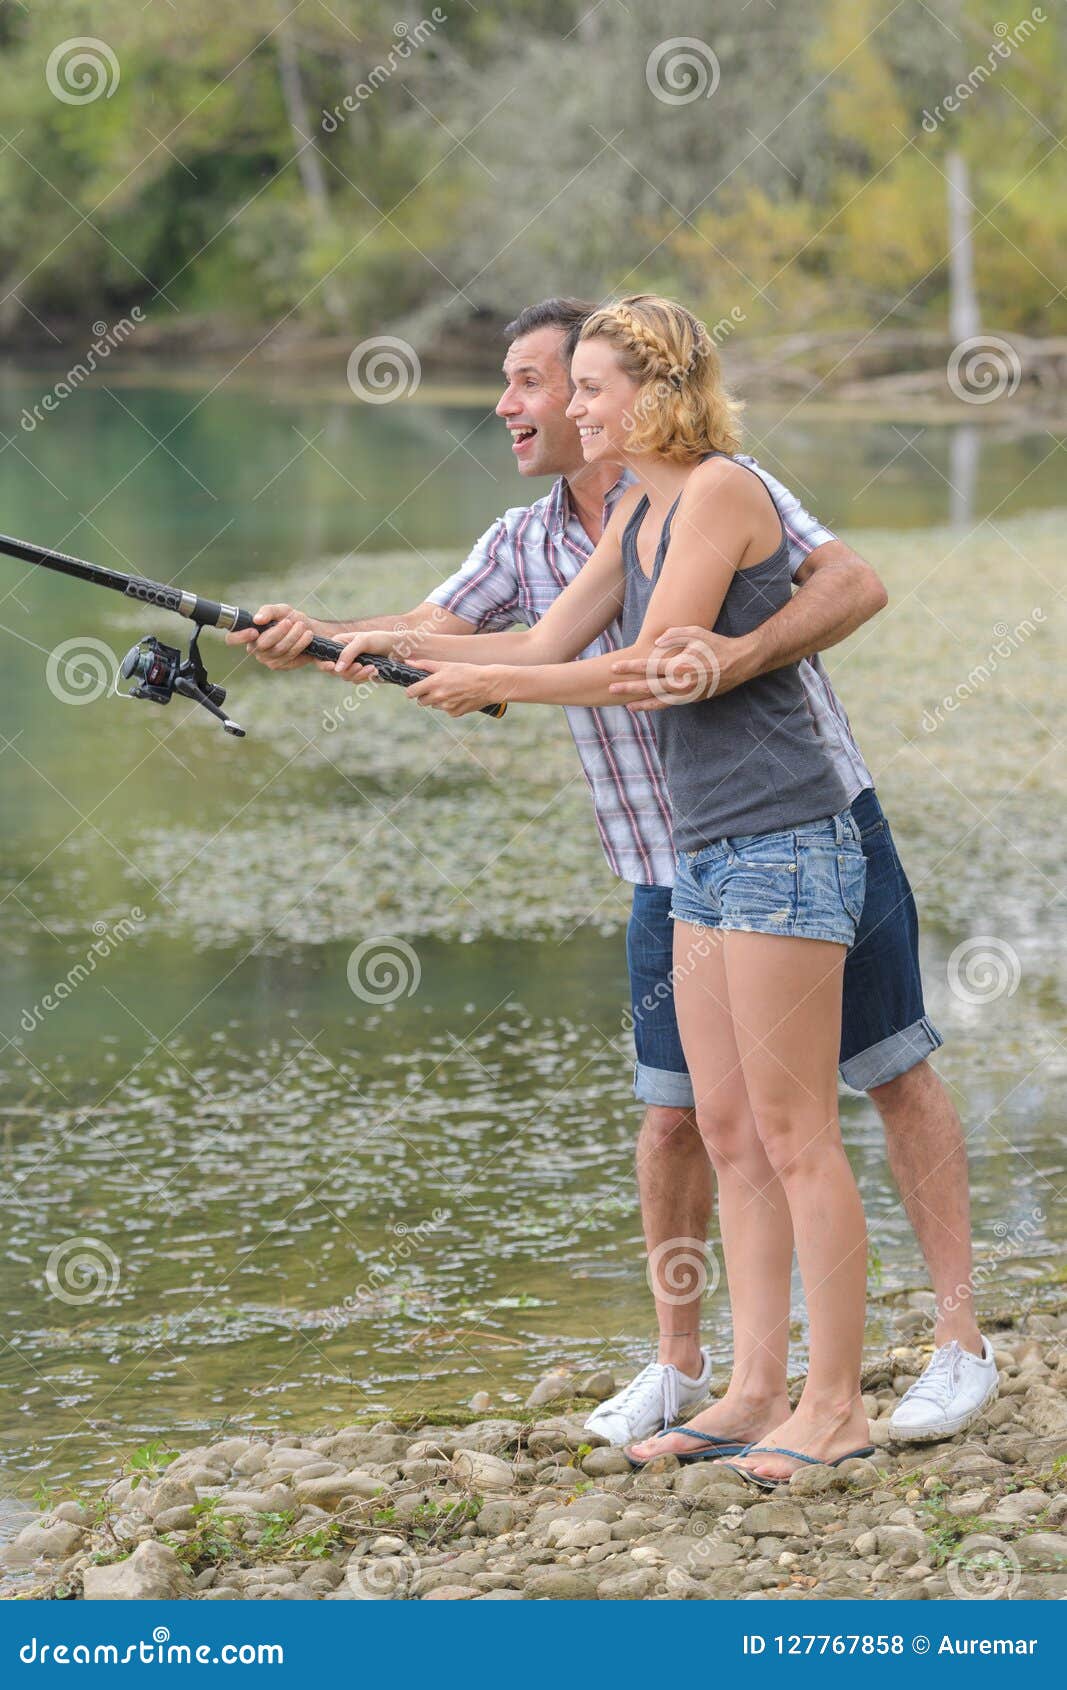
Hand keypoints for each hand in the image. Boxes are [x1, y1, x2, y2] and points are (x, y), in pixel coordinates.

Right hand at [225, 603, 321, 671]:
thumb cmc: (289, 618)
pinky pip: (289, 656)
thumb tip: (257, 619)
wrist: (308, 630)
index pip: (232, 639)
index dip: (239, 637)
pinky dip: (300, 644)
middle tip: (291, 621)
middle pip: (262, 644)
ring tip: (302, 626)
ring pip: (279, 650)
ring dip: (293, 636)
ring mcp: (267, 659)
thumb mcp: (280, 610)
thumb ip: (268, 611)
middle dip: (279, 631)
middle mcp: (255, 648)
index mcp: (249, 634)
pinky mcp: (281, 665)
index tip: (254, 631)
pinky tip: (307, 636)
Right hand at [317, 627, 396, 685]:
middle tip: (360, 666)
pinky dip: (365, 677)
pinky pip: (357, 681)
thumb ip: (348, 653)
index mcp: (339, 643)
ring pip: (346, 677)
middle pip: (334, 671)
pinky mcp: (362, 674)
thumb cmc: (381, 639)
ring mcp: (352, 665)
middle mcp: (343, 655)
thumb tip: (336, 669)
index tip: (331, 667)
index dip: (323, 663)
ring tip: (372, 667)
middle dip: (348, 670)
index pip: (322, 655)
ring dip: (359, 675)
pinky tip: (375, 670)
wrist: (401, 649)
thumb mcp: (363, 641)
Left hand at [404, 661, 498, 716]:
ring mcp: (446, 707)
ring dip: (438, 700)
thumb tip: (408, 662)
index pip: (411, 693)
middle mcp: (438, 697)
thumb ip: (424, 664)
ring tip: (451, 690)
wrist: (488, 684)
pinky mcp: (454, 713)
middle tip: (435, 688)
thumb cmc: (467, 671)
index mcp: (433, 683)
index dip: (411, 691)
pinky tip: (459, 696)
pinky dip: (450, 705)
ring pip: (434, 706)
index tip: (415, 689)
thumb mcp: (445, 665)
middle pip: (421, 702)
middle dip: (424, 696)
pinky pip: (446, 710)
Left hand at [608, 627, 755, 710]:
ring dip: (641, 703)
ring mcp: (687, 694)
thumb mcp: (696, 632)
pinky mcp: (693, 699)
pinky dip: (657, 706)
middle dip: (628, 688)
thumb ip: (674, 635)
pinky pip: (670, 705)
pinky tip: (646, 706)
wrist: (739, 663)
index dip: (630, 668)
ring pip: (659, 702)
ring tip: (626, 704)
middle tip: (610, 687)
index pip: (648, 667)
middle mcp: (681, 683)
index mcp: (679, 666)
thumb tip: (655, 643)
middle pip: (648, 687)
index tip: (615, 668)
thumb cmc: (716, 645)